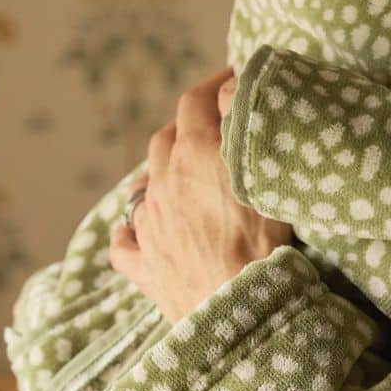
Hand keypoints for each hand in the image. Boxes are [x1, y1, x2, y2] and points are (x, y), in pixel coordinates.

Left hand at [108, 66, 292, 322]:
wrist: (239, 311)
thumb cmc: (263, 243)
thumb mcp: (264, 171)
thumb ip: (244, 125)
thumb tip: (231, 89)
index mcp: (193, 155)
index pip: (194, 102)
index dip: (213, 84)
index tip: (232, 79)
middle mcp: (163, 184)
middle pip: (165, 139)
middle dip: (187, 127)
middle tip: (213, 128)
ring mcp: (149, 226)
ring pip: (145, 186)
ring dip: (163, 175)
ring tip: (185, 178)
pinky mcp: (145, 266)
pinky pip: (125, 244)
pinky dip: (130, 232)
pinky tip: (133, 232)